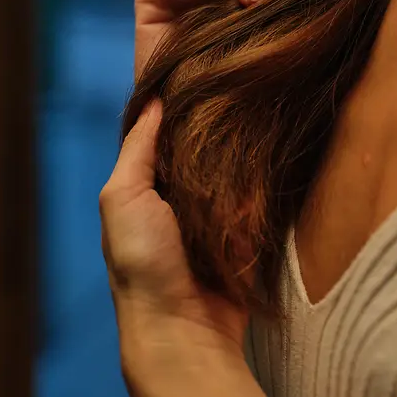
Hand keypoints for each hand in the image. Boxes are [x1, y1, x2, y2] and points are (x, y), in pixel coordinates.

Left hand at [100, 99, 248, 376]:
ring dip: (242, 149)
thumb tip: (153, 99)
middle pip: (200, 146)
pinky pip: (255, 197)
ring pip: (231, 167)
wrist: (184, 330)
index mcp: (143, 187)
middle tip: (237, 82)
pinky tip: (273, 149)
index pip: (161, 133)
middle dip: (215, 121)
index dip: (175, 103)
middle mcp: (176, 198)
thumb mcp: (124, 197)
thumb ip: (137, 149)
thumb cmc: (143, 263)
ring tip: (260, 107)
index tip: (197, 66)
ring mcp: (212, 216)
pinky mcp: (243, 234)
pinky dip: (260, 182)